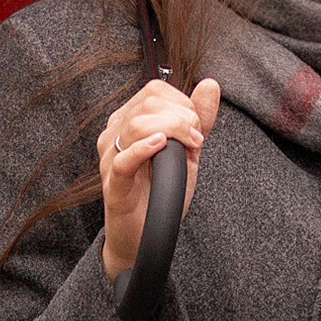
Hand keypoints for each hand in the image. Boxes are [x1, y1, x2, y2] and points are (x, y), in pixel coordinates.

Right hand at [99, 75, 220, 281]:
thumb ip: (198, 119)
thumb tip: (210, 84)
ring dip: (172, 131)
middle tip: (196, 141)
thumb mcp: (187, 151)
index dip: (182, 103)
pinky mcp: (113, 186)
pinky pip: (122, 161)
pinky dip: (143, 149)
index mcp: (129, 122)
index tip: (196, 128)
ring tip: (187, 149)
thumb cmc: (162, 192)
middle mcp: (115, 135)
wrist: (146, 236)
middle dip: (182, 117)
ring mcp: (110, 160)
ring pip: (136, 125)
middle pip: (148, 104)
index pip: (154, 92)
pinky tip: (161, 146)